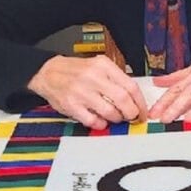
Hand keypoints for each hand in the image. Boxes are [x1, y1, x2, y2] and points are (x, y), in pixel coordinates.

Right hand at [27, 55, 146, 129]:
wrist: (48, 72)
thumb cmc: (76, 71)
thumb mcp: (99, 66)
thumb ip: (116, 79)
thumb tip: (136, 98)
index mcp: (103, 66)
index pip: (131, 86)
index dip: (140, 103)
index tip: (143, 111)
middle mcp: (93, 77)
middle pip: (123, 100)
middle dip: (131, 113)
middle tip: (131, 117)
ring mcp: (81, 92)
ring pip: (110, 112)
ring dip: (116, 119)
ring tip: (114, 117)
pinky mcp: (71, 105)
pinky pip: (93, 121)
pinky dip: (100, 124)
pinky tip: (100, 120)